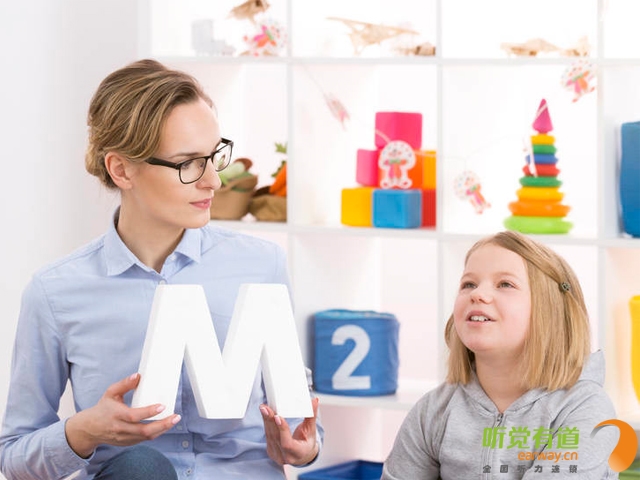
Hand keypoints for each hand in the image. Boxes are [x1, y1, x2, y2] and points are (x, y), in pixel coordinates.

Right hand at [64, 373, 180, 457]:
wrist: (90, 429)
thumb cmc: (103, 408)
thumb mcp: (110, 393)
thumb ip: (124, 384)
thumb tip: (138, 376)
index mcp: (116, 415)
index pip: (134, 416)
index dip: (149, 412)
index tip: (162, 406)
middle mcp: (121, 429)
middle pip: (144, 431)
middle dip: (162, 424)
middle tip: (176, 417)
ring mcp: (125, 438)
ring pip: (146, 437)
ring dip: (162, 429)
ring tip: (174, 420)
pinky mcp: (128, 443)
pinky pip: (144, 439)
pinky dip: (156, 433)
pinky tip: (165, 425)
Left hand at [260, 397, 319, 465]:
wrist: (302, 455)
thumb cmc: (307, 442)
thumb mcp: (311, 430)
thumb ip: (311, 415)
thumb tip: (315, 400)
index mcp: (299, 453)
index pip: (288, 443)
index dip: (282, 430)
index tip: (278, 416)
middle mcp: (286, 457)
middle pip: (276, 437)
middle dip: (270, 421)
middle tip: (266, 408)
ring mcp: (277, 455)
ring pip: (269, 436)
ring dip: (266, 420)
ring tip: (264, 408)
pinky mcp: (270, 451)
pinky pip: (267, 436)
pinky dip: (266, 423)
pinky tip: (265, 414)